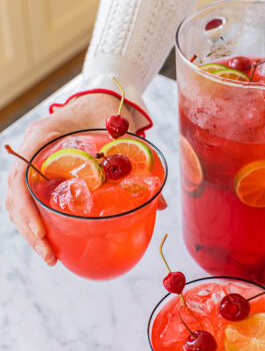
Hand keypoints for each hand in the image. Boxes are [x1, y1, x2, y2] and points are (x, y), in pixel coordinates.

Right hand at [5, 93, 134, 264]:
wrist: (103, 95)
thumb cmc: (109, 109)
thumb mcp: (123, 133)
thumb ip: (140, 162)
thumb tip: (161, 205)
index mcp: (43, 136)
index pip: (20, 175)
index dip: (26, 207)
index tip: (42, 233)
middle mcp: (32, 148)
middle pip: (16, 194)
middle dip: (28, 228)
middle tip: (50, 255)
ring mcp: (34, 159)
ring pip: (19, 199)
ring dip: (30, 229)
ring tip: (51, 256)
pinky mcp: (43, 169)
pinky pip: (31, 196)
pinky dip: (38, 218)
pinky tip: (53, 239)